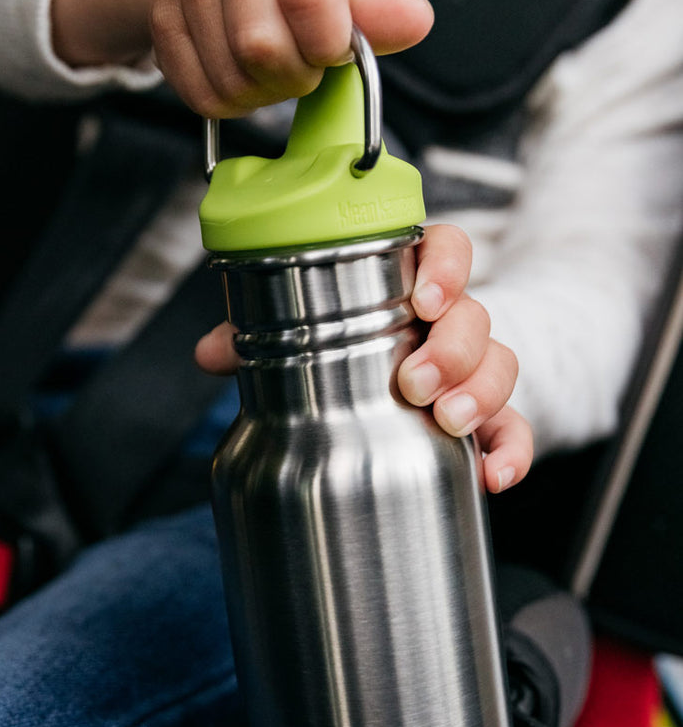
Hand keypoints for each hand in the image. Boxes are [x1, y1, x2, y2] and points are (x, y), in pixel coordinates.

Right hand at [52, 0, 432, 113]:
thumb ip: (380, 13)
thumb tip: (415, 22)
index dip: (326, 43)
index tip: (333, 48)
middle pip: (263, 48)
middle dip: (295, 76)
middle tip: (304, 64)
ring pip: (232, 79)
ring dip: (263, 94)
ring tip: (275, 68)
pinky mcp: (163, 21)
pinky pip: (203, 95)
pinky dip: (233, 102)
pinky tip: (245, 74)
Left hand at [195, 224, 532, 493]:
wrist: (391, 396)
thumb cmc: (347, 348)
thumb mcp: (300, 337)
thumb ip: (257, 338)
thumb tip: (210, 353)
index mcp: (409, 288)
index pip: (446, 250)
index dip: (446, 266)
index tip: (425, 298)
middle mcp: (448, 324)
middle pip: (474, 316)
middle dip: (451, 348)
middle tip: (413, 382)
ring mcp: (472, 370)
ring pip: (499, 365)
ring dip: (478, 392)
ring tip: (445, 420)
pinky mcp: (488, 417)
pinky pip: (515, 428)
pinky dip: (511, 451)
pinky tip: (494, 475)